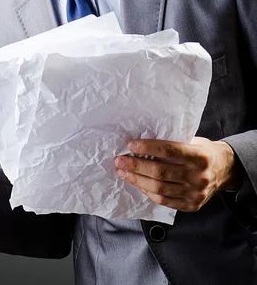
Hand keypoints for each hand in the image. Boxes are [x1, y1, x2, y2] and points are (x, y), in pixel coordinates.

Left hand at [115, 136, 242, 211]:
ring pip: (159, 189)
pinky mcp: (192, 206)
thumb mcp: (194, 141)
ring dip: (137, 180)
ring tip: (123, 172)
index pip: (169, 150)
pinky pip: (164, 201)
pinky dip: (148, 192)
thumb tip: (143, 142)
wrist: (226, 170)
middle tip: (120, 160)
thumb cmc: (204, 151)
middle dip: (136, 166)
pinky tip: (138, 184)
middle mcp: (198, 176)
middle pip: (160, 172)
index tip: (131, 145)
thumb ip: (174, 143)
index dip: (148, 147)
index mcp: (200, 156)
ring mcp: (195, 194)